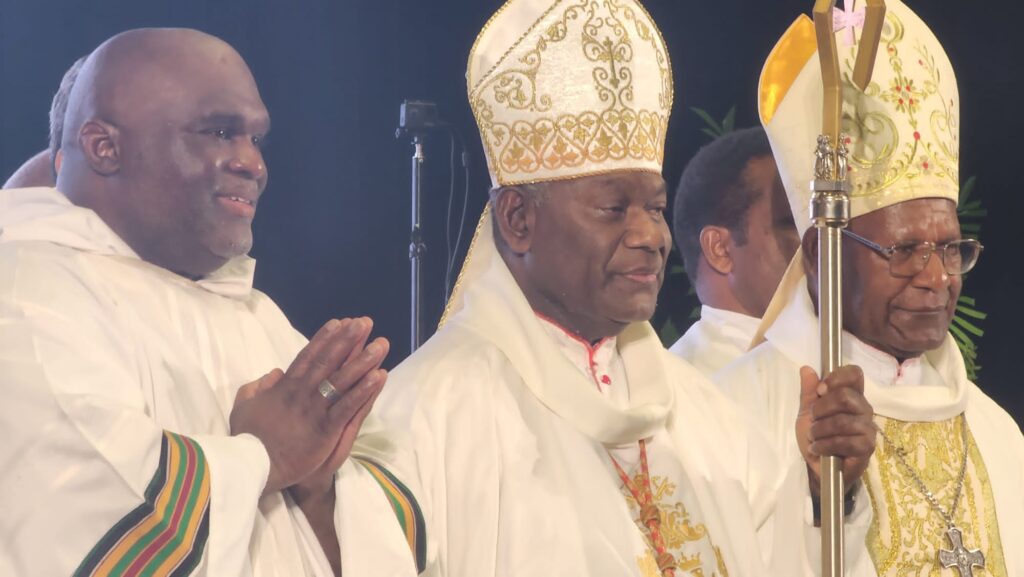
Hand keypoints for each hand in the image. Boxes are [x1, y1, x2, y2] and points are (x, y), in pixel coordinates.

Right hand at [230, 317, 388, 494]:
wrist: (253, 468)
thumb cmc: (247, 441)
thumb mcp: (243, 408)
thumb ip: (256, 388)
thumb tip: (273, 373)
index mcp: (284, 387)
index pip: (307, 356)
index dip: (324, 338)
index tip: (339, 323)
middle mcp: (302, 393)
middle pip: (328, 361)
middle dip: (347, 340)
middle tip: (364, 322)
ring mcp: (315, 410)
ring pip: (343, 380)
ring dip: (363, 361)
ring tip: (381, 344)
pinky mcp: (326, 429)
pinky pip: (349, 406)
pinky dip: (365, 390)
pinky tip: (379, 376)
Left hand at [795, 365, 875, 497]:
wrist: (817, 467)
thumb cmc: (816, 436)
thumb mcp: (807, 412)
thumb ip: (809, 391)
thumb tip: (806, 369)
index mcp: (851, 395)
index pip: (854, 374)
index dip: (836, 378)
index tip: (820, 391)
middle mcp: (864, 408)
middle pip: (845, 396)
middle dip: (820, 409)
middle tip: (813, 420)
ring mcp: (867, 428)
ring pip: (842, 421)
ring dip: (819, 430)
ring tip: (814, 438)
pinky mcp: (867, 447)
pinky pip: (844, 441)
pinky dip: (825, 445)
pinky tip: (818, 449)